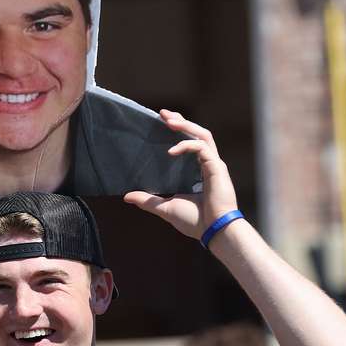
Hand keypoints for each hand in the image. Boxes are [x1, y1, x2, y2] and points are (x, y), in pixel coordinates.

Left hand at [123, 110, 237, 239]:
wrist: (214, 232)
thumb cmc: (195, 221)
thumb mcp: (165, 208)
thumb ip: (148, 200)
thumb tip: (127, 196)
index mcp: (198, 171)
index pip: (190, 143)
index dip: (178, 130)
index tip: (162, 122)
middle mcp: (208, 164)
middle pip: (197, 133)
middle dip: (181, 121)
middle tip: (162, 113)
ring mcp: (214, 164)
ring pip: (202, 135)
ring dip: (185, 125)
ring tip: (168, 120)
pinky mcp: (217, 168)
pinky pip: (202, 148)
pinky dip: (186, 145)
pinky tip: (171, 150)